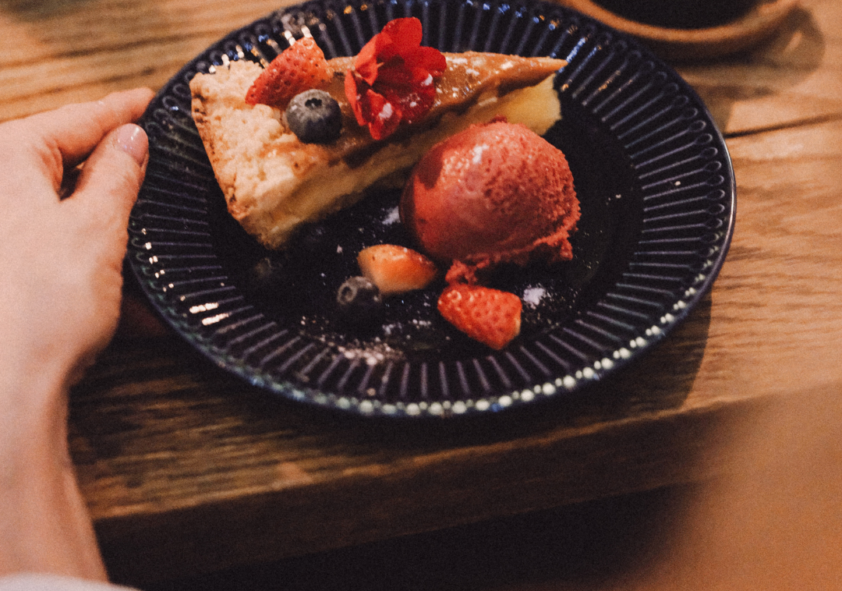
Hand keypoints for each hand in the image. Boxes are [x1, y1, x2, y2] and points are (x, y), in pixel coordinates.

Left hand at [0, 88, 153, 580]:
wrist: (5, 390)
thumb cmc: (38, 306)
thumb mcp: (96, 228)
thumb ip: (117, 176)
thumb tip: (131, 139)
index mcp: (6, 165)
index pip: (73, 120)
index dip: (119, 110)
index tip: (149, 101)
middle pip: (68, 171)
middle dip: (119, 181)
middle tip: (158, 169)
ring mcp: (6, 243)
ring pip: (71, 223)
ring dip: (118, 242)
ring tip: (158, 250)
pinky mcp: (14, 284)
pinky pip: (64, 266)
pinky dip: (102, 281)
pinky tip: (141, 310)